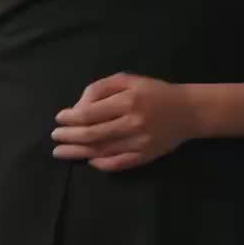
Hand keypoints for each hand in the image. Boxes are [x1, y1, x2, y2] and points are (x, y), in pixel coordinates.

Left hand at [52, 74, 199, 172]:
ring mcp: (139, 143)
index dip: (70, 118)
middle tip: (55, 137)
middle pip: (92, 134)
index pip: (90, 113)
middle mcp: (133, 123)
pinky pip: (118, 164)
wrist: (188, 111)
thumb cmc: (154, 92)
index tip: (59, 118)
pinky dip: (101, 164)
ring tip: (61, 152)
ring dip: (78, 152)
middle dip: (69, 136)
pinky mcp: (145, 157)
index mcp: (127, 100)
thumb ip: (101, 89)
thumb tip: (77, 108)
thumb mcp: (128, 80)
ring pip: (101, 151)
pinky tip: (88, 161)